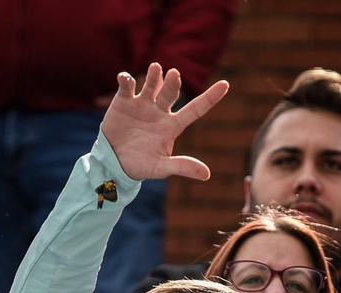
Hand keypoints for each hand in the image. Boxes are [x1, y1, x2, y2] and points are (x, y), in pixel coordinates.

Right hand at [100, 63, 227, 182]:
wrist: (114, 163)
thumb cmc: (140, 166)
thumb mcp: (161, 168)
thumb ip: (182, 167)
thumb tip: (207, 175)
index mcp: (172, 126)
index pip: (196, 109)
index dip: (210, 98)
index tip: (226, 85)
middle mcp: (160, 111)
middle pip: (170, 93)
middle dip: (172, 83)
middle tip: (174, 75)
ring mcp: (142, 104)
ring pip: (151, 84)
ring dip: (154, 76)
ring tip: (156, 68)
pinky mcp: (124, 101)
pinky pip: (127, 86)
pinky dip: (126, 80)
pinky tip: (125, 79)